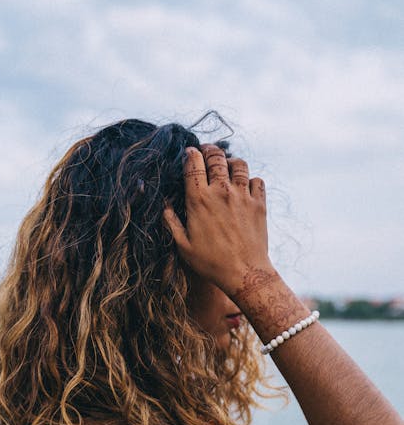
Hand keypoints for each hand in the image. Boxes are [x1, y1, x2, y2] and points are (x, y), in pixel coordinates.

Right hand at [163, 144, 273, 296]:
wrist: (245, 273)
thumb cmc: (211, 263)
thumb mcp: (183, 245)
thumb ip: (171, 222)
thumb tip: (165, 205)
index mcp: (199, 200)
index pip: (193, 163)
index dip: (190, 153)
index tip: (189, 153)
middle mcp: (221, 192)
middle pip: (216, 157)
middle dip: (210, 150)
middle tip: (207, 152)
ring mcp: (243, 196)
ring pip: (239, 163)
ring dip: (230, 162)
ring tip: (226, 166)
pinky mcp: (259, 204)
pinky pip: (257, 180)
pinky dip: (250, 179)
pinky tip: (244, 187)